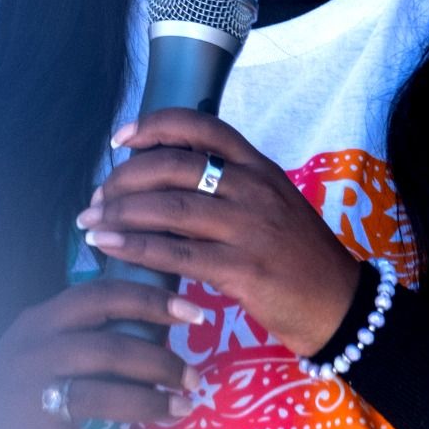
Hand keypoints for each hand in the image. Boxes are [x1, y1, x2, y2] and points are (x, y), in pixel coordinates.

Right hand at [0, 279, 201, 428]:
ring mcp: (26, 399)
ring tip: (181, 409)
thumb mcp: (42, 340)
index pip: (102, 296)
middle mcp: (31, 355)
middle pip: (110, 350)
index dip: (153, 300)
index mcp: (41, 322)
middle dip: (161, 363)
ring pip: (100, 397)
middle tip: (193, 378)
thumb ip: (87, 326)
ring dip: (150, 404)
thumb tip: (166, 313)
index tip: (195, 313)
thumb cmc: (21, 378)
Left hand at [80, 108, 363, 356]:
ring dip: (119, 212)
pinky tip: (107, 246)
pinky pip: (175, 254)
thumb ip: (230, 187)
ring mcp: (250, 228)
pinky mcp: (242, 269)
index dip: (155, 126)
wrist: (338, 301)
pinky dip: (133, 248)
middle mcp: (255, 189)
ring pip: (169, 208)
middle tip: (99, 195)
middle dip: (124, 177)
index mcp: (261, 168)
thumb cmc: (299, 254)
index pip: (203, 127)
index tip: (122, 138)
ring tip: (90, 220)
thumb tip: (164, 181)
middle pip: (175, 166)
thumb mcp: (273, 204)